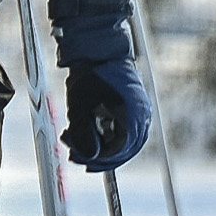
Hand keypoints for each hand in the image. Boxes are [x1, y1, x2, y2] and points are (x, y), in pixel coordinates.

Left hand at [63, 51, 155, 171]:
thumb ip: (84, 134)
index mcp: (132, 117)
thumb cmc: (90, 77)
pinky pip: (123, 131)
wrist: (99, 53)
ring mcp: (140, 114)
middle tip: (74, 156)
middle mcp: (141, 118)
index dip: (100, 159)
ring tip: (75, 143)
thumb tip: (90, 157)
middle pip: (124, 149)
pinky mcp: (134, 111)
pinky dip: (105, 136)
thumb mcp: (80, 107)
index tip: (80, 161)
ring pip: (124, 141)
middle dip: (99, 155)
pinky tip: (85, 134)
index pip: (121, 149)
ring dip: (100, 146)